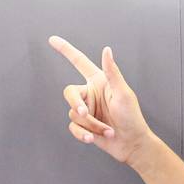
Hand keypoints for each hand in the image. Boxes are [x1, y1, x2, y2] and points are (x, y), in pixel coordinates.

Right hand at [47, 35, 154, 166]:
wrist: (132, 143)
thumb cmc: (132, 117)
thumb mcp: (123, 93)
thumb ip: (112, 72)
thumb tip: (106, 50)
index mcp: (99, 81)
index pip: (78, 61)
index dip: (65, 50)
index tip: (52, 39)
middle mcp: (90, 93)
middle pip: (69, 93)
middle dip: (76, 104)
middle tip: (84, 113)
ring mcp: (86, 110)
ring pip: (73, 114)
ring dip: (90, 124)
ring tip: (107, 130)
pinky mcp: (83, 125)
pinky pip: (73, 127)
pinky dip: (83, 133)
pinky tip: (93, 138)